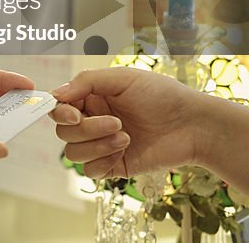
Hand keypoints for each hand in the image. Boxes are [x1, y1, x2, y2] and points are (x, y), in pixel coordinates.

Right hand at [50, 67, 203, 178]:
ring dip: (97, 146)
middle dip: (87, 129)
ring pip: (73, 154)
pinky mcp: (114, 166)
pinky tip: (124, 151)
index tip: (74, 114)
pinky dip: (101, 162)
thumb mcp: (122, 78)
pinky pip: (89, 171)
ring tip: (126, 137)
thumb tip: (55, 94)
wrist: (193, 126)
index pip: (60, 108)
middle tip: (117, 123)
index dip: (61, 113)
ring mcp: (102, 145)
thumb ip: (85, 81)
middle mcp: (93, 121)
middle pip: (64, 133)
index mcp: (92, 98)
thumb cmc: (162, 95)